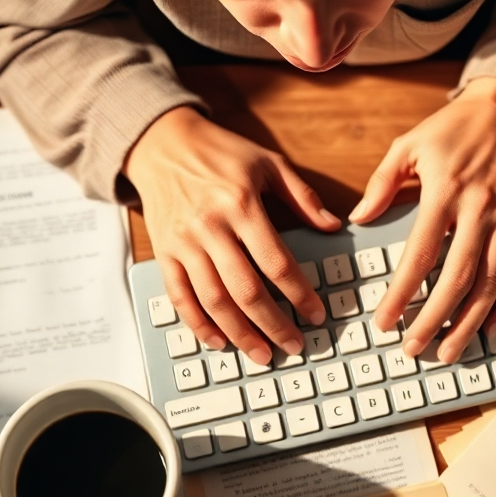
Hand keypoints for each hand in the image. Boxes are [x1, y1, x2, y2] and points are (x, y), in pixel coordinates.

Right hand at [124, 107, 339, 364]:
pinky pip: (180, 297)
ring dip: (240, 334)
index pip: (276, 262)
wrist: (162, 142)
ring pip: (213, 301)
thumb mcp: (267, 162)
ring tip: (262, 354)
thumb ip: (302, 196)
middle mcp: (210, 228)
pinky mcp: (164, 253)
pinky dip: (199, 324)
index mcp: (240, 204)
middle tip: (294, 345)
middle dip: (274, 324)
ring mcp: (184, 243)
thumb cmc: (219, 152)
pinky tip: (219, 340)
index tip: (316, 314)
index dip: (299, 293)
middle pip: (246, 290)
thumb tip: (333, 226)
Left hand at [350, 77, 495, 363]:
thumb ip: (382, 183)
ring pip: (490, 284)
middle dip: (433, 319)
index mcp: (446, 193)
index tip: (385, 320)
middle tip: (413, 348)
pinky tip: (491, 327)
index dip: (403, 292)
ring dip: (469, 323)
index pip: (421, 255)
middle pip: (457, 279)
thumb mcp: (409, 144)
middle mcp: (480, 211)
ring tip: (448, 351)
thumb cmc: (456, 127)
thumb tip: (357, 217)